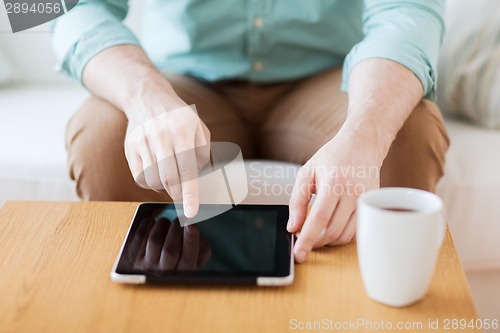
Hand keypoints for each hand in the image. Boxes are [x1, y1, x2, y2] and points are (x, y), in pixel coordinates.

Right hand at [124, 92, 209, 217]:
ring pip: (153, 180)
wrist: (148, 97)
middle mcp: (161, 136)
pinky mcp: (130, 147)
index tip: (191, 212)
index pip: (188, 170)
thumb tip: (200, 180)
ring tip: (169, 175)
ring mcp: (143, 141)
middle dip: (178, 193)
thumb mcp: (199, 129)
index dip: (190, 195)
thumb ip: (203, 154)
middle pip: (168, 179)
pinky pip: (139, 177)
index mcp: (183, 131)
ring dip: (164, 187)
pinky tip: (157, 172)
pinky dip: (150, 182)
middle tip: (182, 194)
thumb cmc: (179, 118)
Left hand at [129, 218, 211, 270]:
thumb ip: (203, 248)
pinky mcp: (133, 257)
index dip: (190, 239)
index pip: (188, 257)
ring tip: (167, 221)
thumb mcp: (197, 262)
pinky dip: (147, 225)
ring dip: (162, 225)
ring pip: (154, 241)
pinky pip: (139, 236)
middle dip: (177, 229)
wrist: (153, 275)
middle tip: (180, 219)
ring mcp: (146, 266)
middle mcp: (164, 272)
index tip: (191, 223)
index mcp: (182, 274)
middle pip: (170, 249)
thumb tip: (196, 230)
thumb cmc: (179, 264)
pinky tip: (153, 222)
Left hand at [287, 134, 381, 262]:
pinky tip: (331, 227)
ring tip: (316, 232)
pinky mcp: (373, 206)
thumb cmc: (333, 157)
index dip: (308, 239)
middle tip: (303, 238)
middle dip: (315, 241)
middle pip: (333, 231)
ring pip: (346, 235)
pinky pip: (356, 231)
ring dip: (328, 241)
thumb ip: (297, 200)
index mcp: (334, 182)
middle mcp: (353, 192)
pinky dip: (342, 235)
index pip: (319, 218)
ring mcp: (365, 200)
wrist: (362, 144)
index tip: (299, 254)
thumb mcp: (307, 173)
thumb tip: (293, 226)